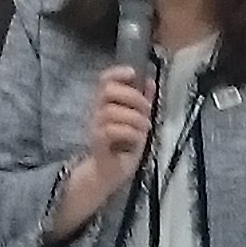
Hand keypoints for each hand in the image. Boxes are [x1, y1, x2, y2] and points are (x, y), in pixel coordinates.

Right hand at [51, 66, 152, 238]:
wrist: (108, 174)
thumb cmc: (122, 147)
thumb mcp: (137, 121)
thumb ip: (142, 101)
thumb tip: (150, 81)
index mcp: (106, 103)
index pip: (105, 80)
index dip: (118, 72)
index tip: (133, 73)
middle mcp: (97, 112)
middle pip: (108, 90)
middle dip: (133, 97)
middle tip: (147, 110)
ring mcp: (95, 126)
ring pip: (112, 111)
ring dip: (135, 118)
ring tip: (145, 128)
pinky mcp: (97, 142)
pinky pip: (111, 130)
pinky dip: (129, 132)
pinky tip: (137, 139)